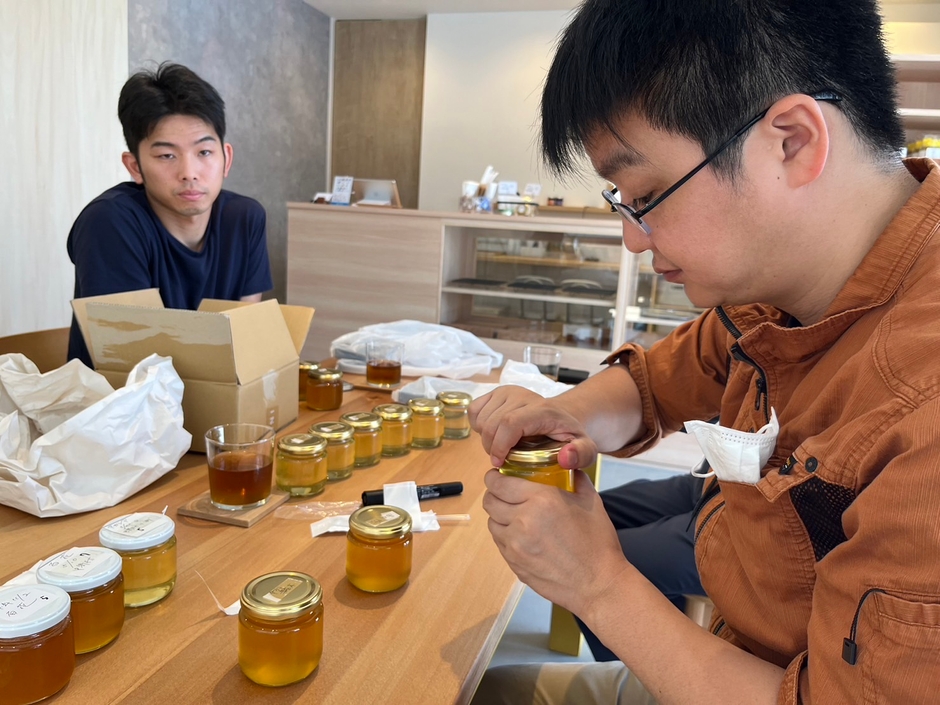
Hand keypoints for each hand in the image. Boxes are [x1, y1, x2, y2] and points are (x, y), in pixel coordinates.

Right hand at [469, 385, 598, 467]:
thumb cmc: (568, 436)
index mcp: (542, 409)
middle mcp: (522, 395)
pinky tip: (495, 434)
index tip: (499, 463)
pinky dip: (478, 426)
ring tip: (502, 446)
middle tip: (503, 458)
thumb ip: (582, 454)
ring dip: (486, 438)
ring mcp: (507, 391)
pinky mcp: (495, 392)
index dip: (500, 445)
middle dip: (492, 447)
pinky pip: (474, 411)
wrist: (560, 417)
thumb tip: (565, 457)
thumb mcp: (585, 449)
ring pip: (481, 419)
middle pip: (492, 424)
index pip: (510, 423)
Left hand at [482, 468, 632, 615]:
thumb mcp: (591, 502)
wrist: (598, 585)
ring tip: (513, 515)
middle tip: (504, 493)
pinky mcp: (514, 563)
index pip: (499, 484)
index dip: (494, 478)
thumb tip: (567, 464)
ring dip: (498, 516)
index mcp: (541, 500)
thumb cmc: (598, 542)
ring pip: (491, 523)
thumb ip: (576, 478)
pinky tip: (520, 535)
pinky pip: (500, 542)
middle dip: (494, 494)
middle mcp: (522, 520)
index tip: (497, 476)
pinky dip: (505, 535)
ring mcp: (515, 545)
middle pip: (490, 502)